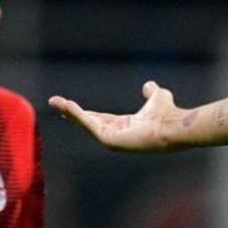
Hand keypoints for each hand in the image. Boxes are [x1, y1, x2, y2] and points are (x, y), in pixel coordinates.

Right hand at [48, 80, 186, 152]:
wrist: (173, 125)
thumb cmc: (168, 114)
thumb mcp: (158, 97)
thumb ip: (151, 92)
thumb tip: (148, 85)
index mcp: (125, 127)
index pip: (100, 119)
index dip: (85, 112)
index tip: (69, 104)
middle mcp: (117, 136)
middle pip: (89, 122)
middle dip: (71, 112)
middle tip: (54, 102)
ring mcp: (113, 141)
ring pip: (87, 124)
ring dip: (71, 113)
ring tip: (56, 102)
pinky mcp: (111, 141)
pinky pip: (91, 126)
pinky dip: (79, 116)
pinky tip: (68, 106)